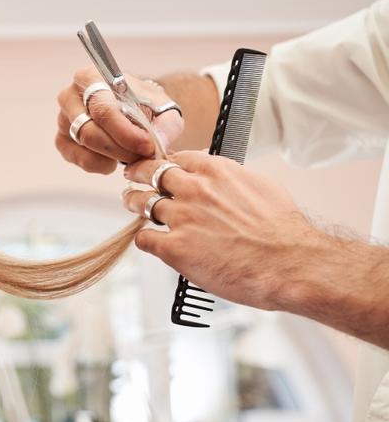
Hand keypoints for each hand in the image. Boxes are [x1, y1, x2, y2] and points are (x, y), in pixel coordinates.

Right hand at [55, 66, 184, 173]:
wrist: (135, 108)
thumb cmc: (145, 105)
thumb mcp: (164, 108)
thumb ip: (167, 125)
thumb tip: (157, 144)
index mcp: (91, 78)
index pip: (102, 109)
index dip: (125, 133)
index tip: (147, 146)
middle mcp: (70, 96)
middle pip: (89, 131)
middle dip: (119, 149)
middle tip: (142, 155)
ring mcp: (63, 119)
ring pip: (83, 146)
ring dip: (111, 157)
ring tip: (131, 155)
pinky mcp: (61, 139)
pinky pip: (76, 158)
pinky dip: (97, 164)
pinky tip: (113, 161)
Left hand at [121, 151, 320, 311]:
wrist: (289, 263)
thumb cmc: (282, 231)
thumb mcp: (261, 186)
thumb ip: (233, 179)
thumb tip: (224, 178)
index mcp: (216, 171)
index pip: (178, 157)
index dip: (165, 162)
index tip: (159, 166)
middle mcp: (194, 190)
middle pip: (151, 173)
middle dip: (138, 173)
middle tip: (132, 177)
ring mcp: (181, 218)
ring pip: (141, 202)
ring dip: (134, 202)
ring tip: (131, 203)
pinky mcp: (174, 247)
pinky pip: (144, 239)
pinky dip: (145, 240)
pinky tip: (151, 241)